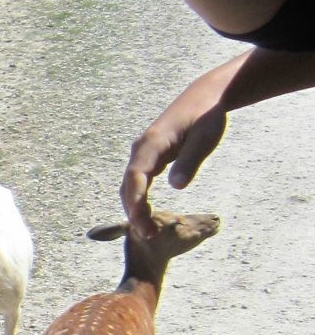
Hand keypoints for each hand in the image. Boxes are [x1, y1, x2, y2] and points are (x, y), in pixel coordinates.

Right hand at [119, 58, 241, 231]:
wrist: (204, 98)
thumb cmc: (206, 116)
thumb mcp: (204, 138)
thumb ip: (190, 161)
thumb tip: (177, 186)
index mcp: (152, 143)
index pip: (136, 176)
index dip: (136, 202)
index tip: (143, 224)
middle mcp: (141, 149)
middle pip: (128, 185)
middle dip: (134, 211)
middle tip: (149, 235)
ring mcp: (143, 153)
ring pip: (130, 185)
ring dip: (135, 208)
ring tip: (149, 231)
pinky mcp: (149, 158)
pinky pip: (138, 182)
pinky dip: (139, 200)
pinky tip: (147, 215)